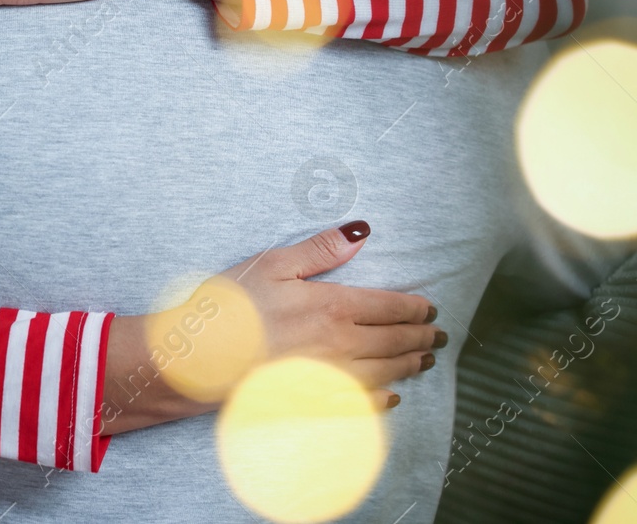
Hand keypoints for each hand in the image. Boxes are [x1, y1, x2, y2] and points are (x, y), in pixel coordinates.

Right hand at [100, 222, 443, 434]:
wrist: (197, 359)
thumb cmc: (230, 306)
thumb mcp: (274, 264)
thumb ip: (321, 250)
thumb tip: (361, 231)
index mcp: (332, 307)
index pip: (389, 308)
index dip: (415, 309)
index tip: (431, 310)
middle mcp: (340, 345)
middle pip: (394, 342)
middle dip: (421, 338)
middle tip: (439, 336)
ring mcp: (329, 379)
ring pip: (384, 373)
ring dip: (409, 366)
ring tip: (424, 361)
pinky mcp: (313, 403)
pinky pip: (360, 405)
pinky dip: (382, 400)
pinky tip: (391, 397)